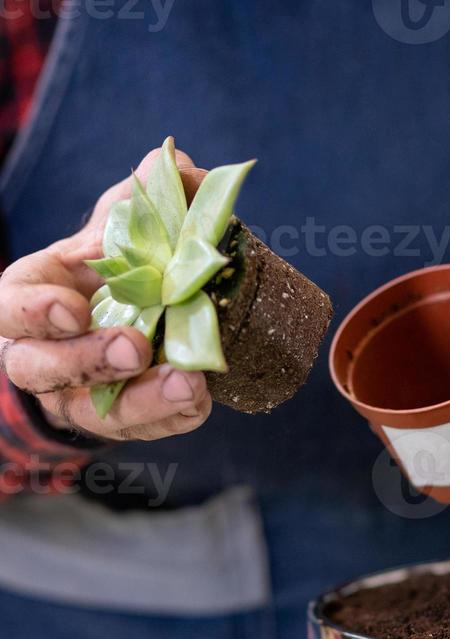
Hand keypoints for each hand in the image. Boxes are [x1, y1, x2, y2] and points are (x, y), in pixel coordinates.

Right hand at [0, 148, 211, 440]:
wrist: (130, 323)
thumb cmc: (111, 271)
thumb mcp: (118, 229)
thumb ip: (142, 201)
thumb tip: (176, 167)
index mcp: (28, 300)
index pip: (6, 310)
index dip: (32, 313)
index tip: (73, 308)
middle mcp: (42, 355)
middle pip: (42, 370)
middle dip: (87, 361)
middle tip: (136, 347)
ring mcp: (80, 395)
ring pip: (94, 412)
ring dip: (141, 401)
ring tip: (187, 384)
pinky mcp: (123, 421)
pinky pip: (144, 430)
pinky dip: (173, 416)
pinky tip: (199, 399)